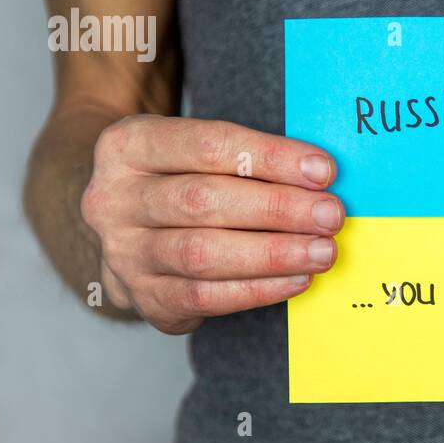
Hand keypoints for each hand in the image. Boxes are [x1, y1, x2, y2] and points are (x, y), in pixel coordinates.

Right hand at [80, 115, 342, 333]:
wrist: (130, 227)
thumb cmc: (182, 179)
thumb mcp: (197, 152)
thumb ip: (248, 158)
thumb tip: (320, 175)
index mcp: (129, 145)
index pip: (208, 145)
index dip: (271, 158)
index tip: (324, 171)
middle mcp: (114, 198)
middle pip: (204, 201)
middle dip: (278, 209)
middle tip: (330, 216)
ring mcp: (122, 252)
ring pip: (202, 254)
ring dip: (273, 254)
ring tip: (322, 252)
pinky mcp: (141, 296)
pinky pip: (203, 297)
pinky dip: (257, 290)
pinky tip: (296, 280)